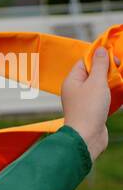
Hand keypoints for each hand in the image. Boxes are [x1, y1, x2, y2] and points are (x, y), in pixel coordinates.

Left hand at [61, 45, 118, 161]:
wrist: (86, 139)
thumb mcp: (97, 81)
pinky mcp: (91, 112)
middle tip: (117, 71)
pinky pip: (101, 98)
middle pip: (93, 73)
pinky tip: (116, 94)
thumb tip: (101, 50)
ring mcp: (83, 102)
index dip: (98, 57)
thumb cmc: (89, 109)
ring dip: (110, 83)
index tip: (112, 59)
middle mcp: (75, 91)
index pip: (85, 61)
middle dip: (106, 70)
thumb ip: (100, 64)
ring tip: (117, 83)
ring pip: (99, 85)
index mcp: (72, 81)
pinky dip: (109, 95)